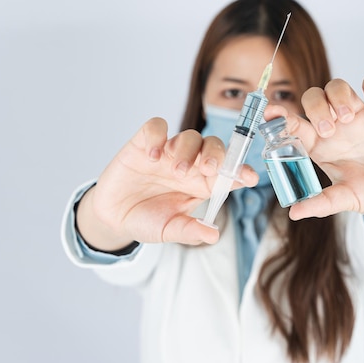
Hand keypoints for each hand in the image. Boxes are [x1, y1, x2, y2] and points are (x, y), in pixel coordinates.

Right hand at [76, 117, 258, 249]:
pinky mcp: (145, 143)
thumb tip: (213, 235)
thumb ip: (190, 231)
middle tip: (207, 169)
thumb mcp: (168, 230)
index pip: (229, 172)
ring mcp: (168, 151)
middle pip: (213, 146)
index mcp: (202, 184)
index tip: (250, 177)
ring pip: (189, 136)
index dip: (241, 171)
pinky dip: (157, 136)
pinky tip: (152, 156)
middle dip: (216, 154)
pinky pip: (156, 127)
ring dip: (187, 150)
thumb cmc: (146, 220)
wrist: (113, 215)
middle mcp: (190, 164)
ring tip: (175, 170)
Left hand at [264, 75, 363, 235]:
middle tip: (328, 130)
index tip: (272, 113)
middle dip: (315, 107)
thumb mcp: (346, 200)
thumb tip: (294, 212)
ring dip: (338, 96)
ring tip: (348, 119)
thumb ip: (321, 203)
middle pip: (314, 97)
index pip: (295, 123)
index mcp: (320, 146)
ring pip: (338, 86)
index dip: (280, 116)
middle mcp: (337, 127)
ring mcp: (361, 116)